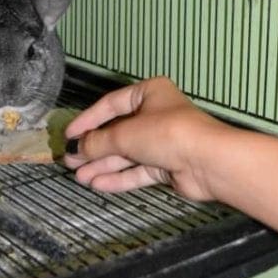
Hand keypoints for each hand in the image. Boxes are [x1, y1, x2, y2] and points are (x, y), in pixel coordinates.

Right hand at [64, 76, 228, 199]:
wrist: (208, 161)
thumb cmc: (168, 133)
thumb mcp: (126, 134)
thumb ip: (98, 141)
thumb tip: (77, 147)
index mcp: (149, 93)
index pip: (111, 104)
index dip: (88, 120)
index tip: (69, 134)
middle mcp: (156, 114)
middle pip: (118, 132)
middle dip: (94, 147)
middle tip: (70, 159)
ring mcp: (162, 142)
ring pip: (126, 154)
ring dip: (103, 165)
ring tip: (78, 176)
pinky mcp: (167, 166)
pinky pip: (137, 171)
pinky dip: (119, 177)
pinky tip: (98, 184)